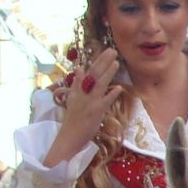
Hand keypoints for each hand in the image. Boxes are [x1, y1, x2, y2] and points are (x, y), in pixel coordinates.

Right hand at [44, 48, 123, 166]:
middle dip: (103, 61)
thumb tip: (79, 68)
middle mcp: (82, 93)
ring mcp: (89, 102)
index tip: (104, 51)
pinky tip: (119, 88)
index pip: (87, 72)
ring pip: (99, 84)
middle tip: (112, 50)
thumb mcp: (72, 99)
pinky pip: (105, 101)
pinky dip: (111, 94)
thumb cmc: (73, 120)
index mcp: (77, 90)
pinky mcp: (95, 112)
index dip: (96, 61)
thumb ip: (76, 84)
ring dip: (108, 72)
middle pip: (93, 74)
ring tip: (116, 62)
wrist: (69, 137)